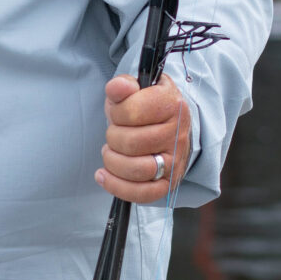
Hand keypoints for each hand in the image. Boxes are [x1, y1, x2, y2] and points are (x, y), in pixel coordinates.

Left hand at [97, 73, 190, 205]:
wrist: (169, 126)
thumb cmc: (145, 108)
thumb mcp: (135, 90)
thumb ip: (123, 85)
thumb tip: (117, 88)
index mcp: (171, 104)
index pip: (132, 111)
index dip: (116, 112)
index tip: (118, 111)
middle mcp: (177, 133)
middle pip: (131, 143)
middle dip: (112, 138)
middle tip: (115, 133)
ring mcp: (176, 161)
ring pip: (136, 170)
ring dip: (113, 162)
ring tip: (110, 152)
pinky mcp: (169, 183)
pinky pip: (143, 194)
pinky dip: (118, 187)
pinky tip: (103, 175)